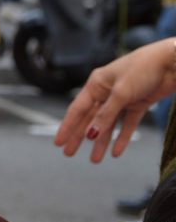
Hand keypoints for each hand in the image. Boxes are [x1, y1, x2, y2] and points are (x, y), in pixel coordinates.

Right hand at [55, 38, 175, 161]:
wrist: (171, 62)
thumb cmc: (143, 68)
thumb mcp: (121, 93)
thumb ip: (106, 115)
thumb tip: (91, 134)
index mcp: (96, 84)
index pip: (77, 109)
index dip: (67, 127)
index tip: (58, 142)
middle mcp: (106, 91)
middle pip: (90, 118)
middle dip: (80, 137)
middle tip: (69, 153)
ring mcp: (122, 98)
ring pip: (108, 124)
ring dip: (102, 142)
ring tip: (94, 159)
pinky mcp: (138, 104)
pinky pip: (127, 124)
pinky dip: (122, 137)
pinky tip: (117, 151)